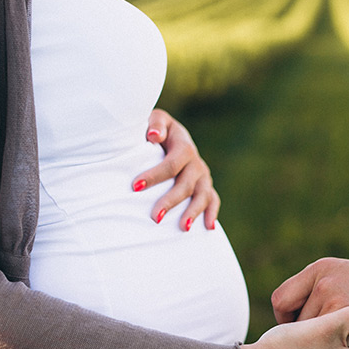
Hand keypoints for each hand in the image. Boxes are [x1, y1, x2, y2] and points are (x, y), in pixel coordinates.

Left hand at [132, 109, 219, 230]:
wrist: (171, 135)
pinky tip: (208, 228)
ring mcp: (203, 176)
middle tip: (154, 217)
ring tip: (182, 228)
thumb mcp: (156, 120)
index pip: (171, 164)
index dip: (154, 175)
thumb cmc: (157, 129)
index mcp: (184, 146)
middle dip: (170, 201)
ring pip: (202, 195)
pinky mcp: (205, 186)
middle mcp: (196, 163)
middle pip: (186, 184)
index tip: (135, 186)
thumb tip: (153, 136)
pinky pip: (213, 200)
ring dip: (193, 212)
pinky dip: (212, 213)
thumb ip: (156, 125)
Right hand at [231, 298, 348, 348]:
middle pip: (343, 337)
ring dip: (315, 331)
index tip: (341, 302)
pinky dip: (305, 342)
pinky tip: (290, 338)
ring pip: (327, 341)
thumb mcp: (330, 326)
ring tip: (297, 333)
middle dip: (328, 324)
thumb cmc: (290, 346)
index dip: (345, 312)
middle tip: (308, 325)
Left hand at [271, 257, 348, 348]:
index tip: (303, 328)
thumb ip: (319, 291)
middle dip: (308, 336)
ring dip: (325, 345)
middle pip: (293, 325)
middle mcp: (323, 282)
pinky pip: (328, 348)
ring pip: (310, 339)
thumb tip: (292, 320)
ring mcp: (334, 303)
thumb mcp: (348, 277)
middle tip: (333, 338)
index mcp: (320, 268)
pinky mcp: (348, 326)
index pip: (280, 301)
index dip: (287, 320)